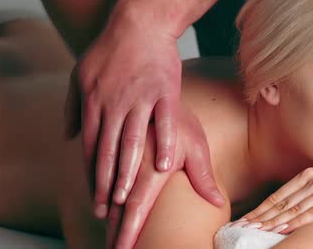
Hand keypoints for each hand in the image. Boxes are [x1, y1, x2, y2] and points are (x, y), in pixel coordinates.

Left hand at [63, 11, 220, 219]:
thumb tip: (67, 136)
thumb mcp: (79, 73)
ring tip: (129, 197)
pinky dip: (164, 144)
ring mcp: (139, 97)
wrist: (138, 22)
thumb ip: (72, 106)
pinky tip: (166, 166)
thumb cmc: (109, 49)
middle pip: (108, 150)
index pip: (90, 146)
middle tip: (108, 209)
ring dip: (129, 171)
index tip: (95, 197)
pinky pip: (164, 122)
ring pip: (133, 141)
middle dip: (106, 183)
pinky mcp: (164, 90)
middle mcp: (113, 102)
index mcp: (93, 101)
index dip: (91, 174)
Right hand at [105, 105, 224, 248]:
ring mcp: (117, 148)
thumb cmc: (183, 120)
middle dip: (112, 226)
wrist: (155, 82)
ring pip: (103, 182)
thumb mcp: (196, 146)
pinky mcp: (108, 140)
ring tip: (101, 226)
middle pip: (117, 201)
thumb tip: (218, 203)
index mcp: (152, 166)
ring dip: (101, 205)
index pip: (138, 206)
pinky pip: (95, 164)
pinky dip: (94, 182)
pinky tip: (97, 195)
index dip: (129, 230)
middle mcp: (131, 160)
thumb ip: (203, 177)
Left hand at [240, 167, 312, 233]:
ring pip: (294, 208)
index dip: (260, 209)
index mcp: (309, 175)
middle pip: (282, 202)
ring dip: (273, 221)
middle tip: (242, 227)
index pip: (279, 195)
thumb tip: (289, 211)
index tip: (245, 219)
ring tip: (256, 230)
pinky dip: (296, 221)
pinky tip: (283, 228)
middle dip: (260, 216)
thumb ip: (309, 196)